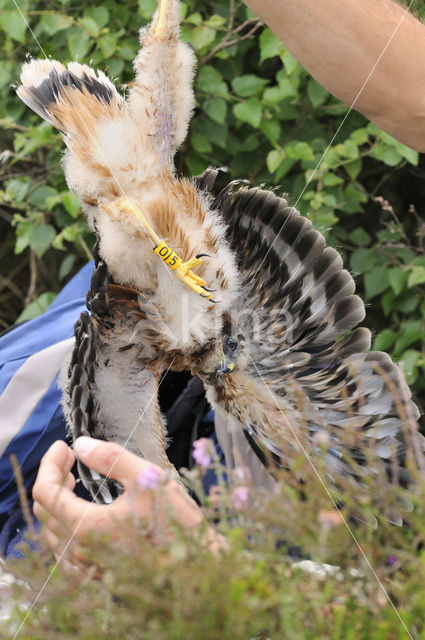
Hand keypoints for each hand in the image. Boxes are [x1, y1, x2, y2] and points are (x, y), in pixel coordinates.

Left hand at [32, 437, 221, 573]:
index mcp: (86, 526)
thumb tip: (82, 444)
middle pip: (44, 511)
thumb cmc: (175, 523)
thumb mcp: (145, 478)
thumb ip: (110, 458)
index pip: (45, 492)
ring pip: (51, 533)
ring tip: (73, 483)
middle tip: (70, 459)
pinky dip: (64, 527)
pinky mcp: (97, 576)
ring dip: (57, 503)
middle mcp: (79, 552)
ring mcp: (87, 568)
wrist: (197, 566)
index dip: (49, 463)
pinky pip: (65, 552)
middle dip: (52, 478)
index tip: (64, 446)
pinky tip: (81, 515)